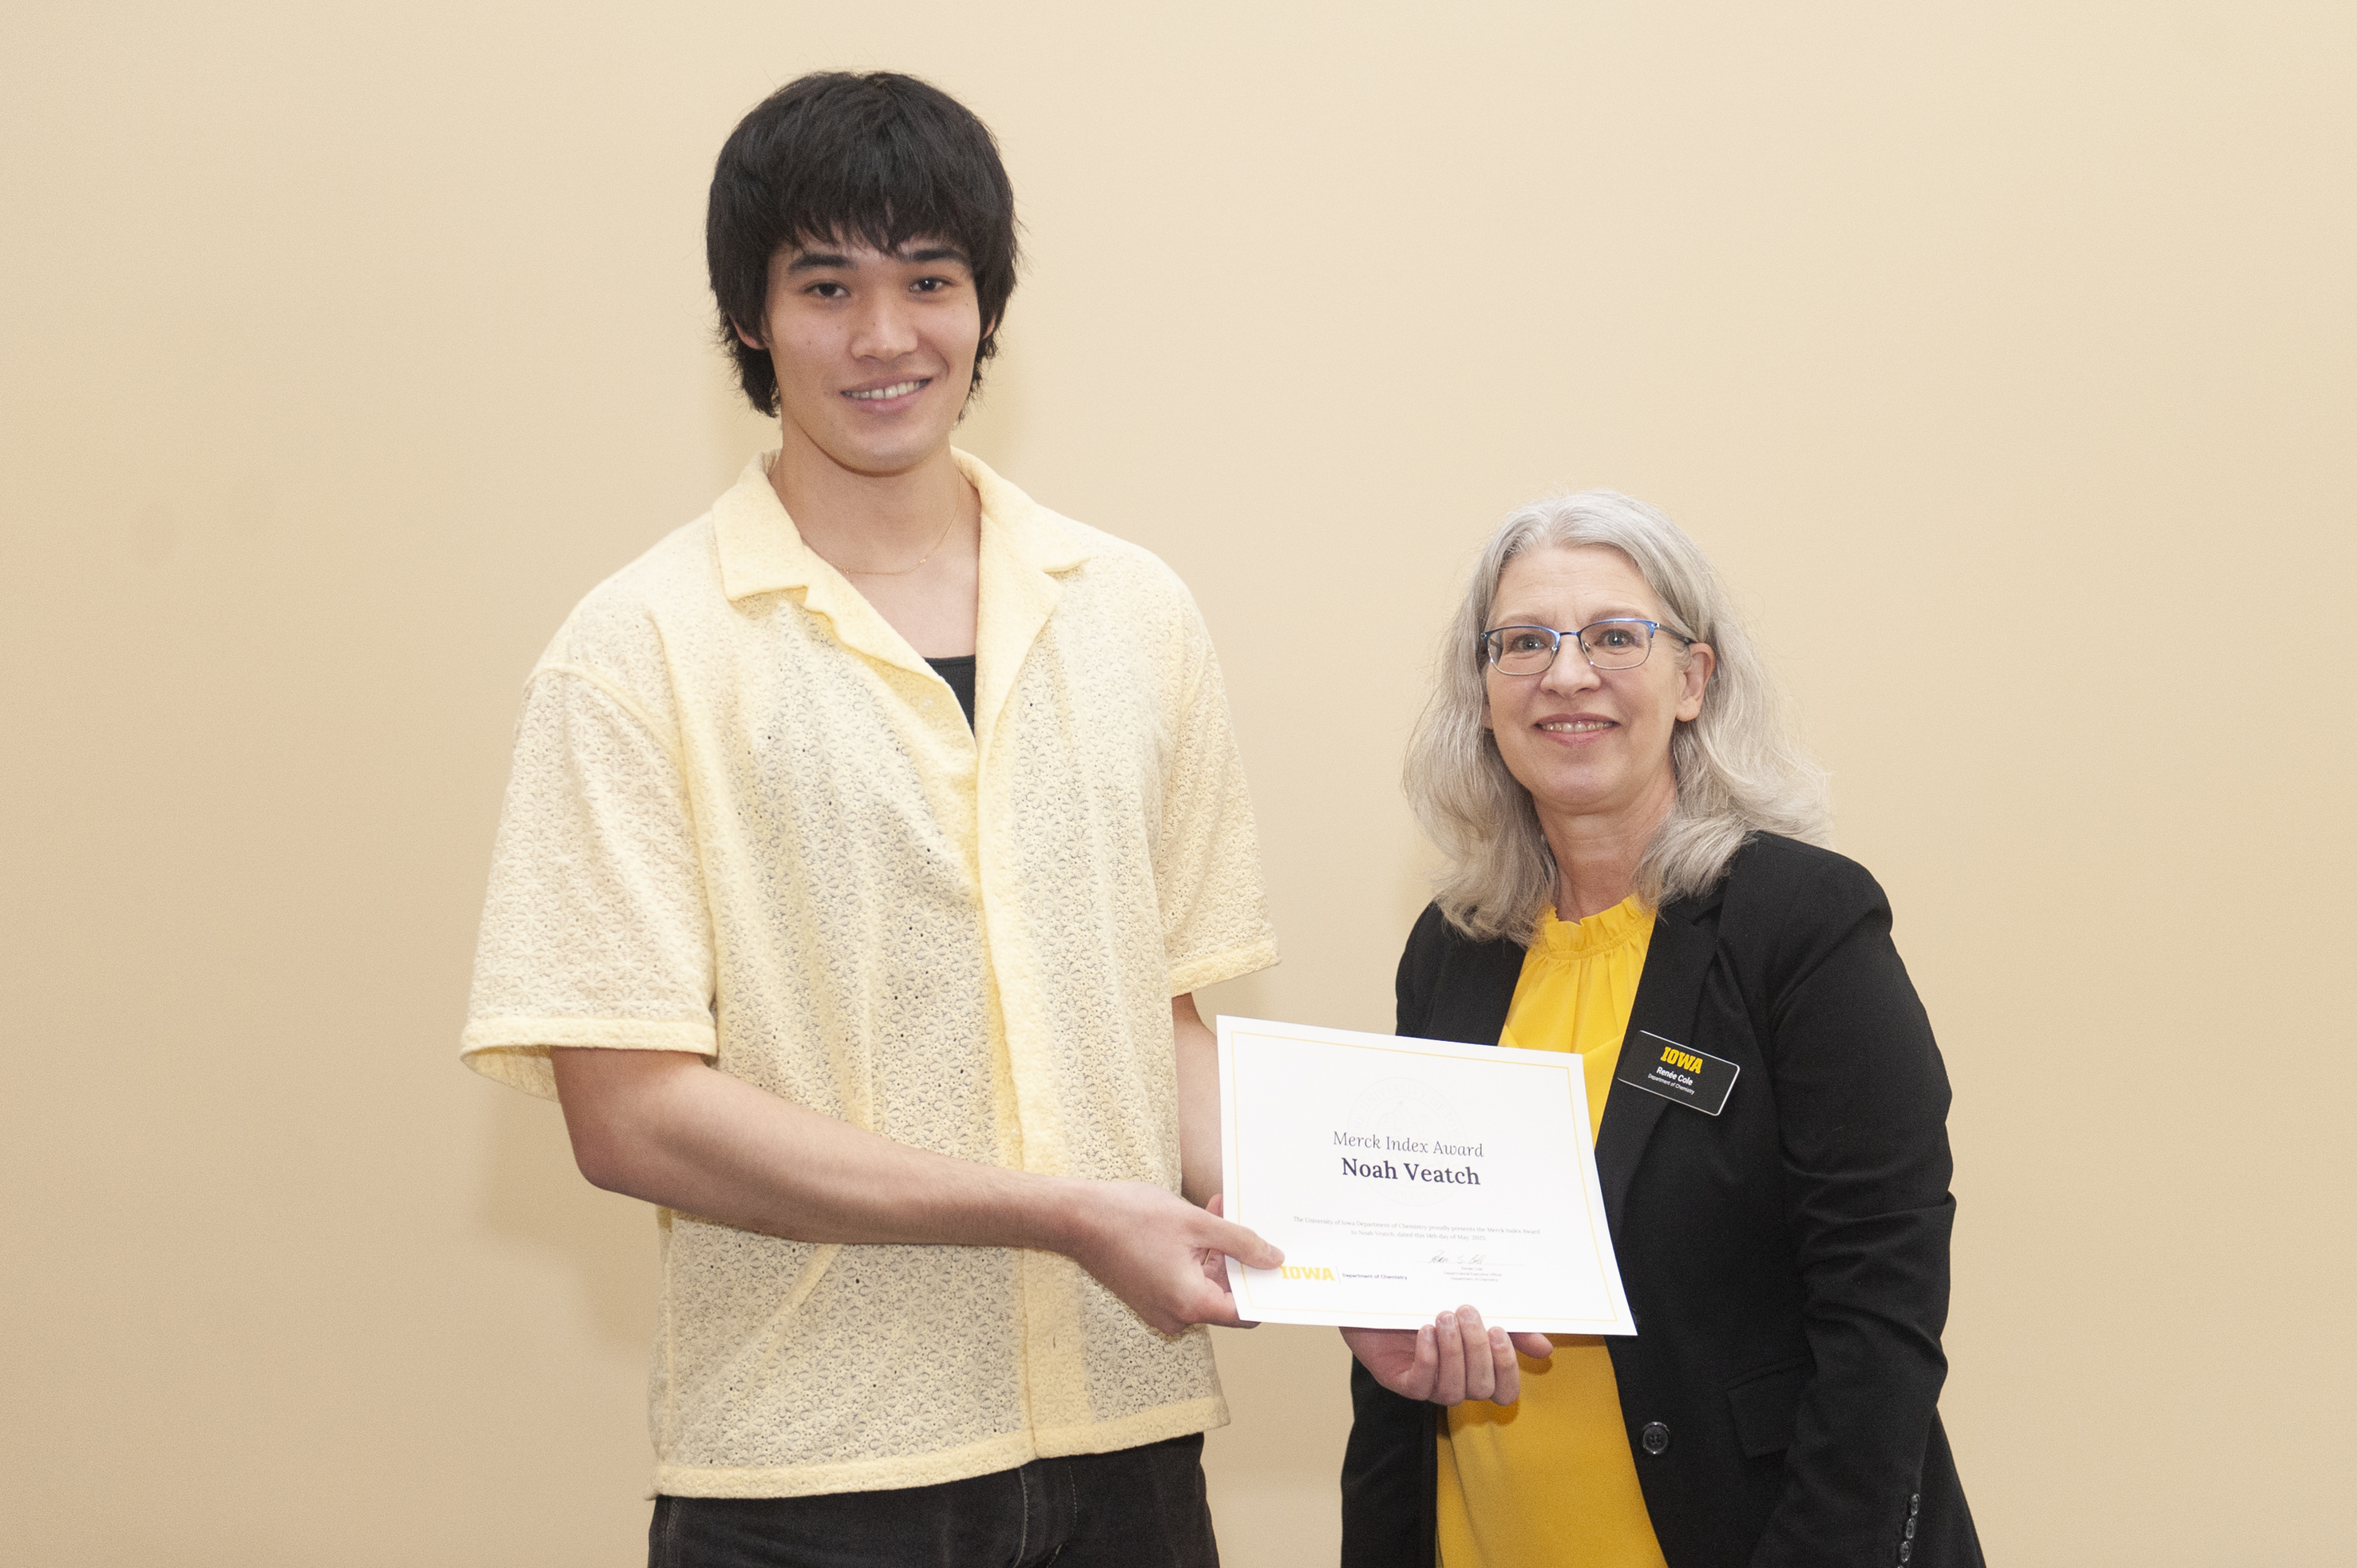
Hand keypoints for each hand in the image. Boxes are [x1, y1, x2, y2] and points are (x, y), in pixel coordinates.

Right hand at [1065, 1181, 1282, 1335]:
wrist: (1076, 1219)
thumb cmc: (1131, 1218)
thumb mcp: (1196, 1223)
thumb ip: (1240, 1242)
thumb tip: (1273, 1259)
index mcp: (1191, 1303)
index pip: (1245, 1314)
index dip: (1263, 1289)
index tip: (1277, 1265)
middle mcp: (1176, 1315)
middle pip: (1225, 1297)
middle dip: (1238, 1259)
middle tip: (1244, 1222)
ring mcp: (1160, 1307)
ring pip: (1205, 1285)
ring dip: (1216, 1253)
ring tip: (1216, 1211)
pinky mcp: (1149, 1295)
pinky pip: (1185, 1282)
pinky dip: (1195, 1257)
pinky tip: (1198, 1223)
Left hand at [1341, 1306, 1555, 1404]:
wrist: (1377, 1291)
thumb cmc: (1428, 1301)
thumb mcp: (1472, 1310)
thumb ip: (1509, 1329)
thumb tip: (1544, 1348)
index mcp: (1475, 1368)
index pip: (1504, 1393)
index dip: (1507, 1370)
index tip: (1499, 1332)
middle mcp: (1454, 1382)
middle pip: (1481, 1389)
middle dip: (1477, 1350)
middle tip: (1466, 1311)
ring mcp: (1426, 1385)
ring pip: (1452, 1391)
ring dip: (1452, 1352)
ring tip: (1443, 1316)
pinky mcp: (1398, 1380)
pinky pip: (1419, 1385)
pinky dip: (1427, 1358)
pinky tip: (1425, 1331)